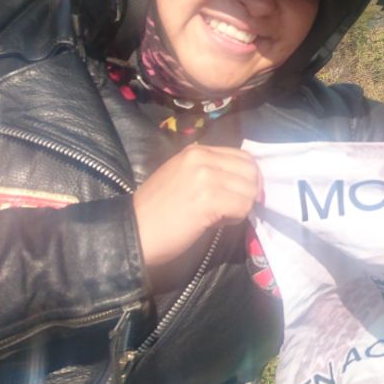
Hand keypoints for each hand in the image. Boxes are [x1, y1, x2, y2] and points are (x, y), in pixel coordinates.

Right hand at [133, 145, 261, 276]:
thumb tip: (244, 181)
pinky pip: (243, 206)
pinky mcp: (209, 199)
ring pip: (250, 190)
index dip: (247, 177)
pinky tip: (216, 223)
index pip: (243, 156)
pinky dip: (236, 218)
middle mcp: (202, 158)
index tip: (238, 193)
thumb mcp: (183, 177)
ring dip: (241, 207)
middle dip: (248, 192)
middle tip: (231, 208)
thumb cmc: (156, 212)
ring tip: (219, 216)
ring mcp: (206, 177)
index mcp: (196, 151)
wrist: (133, 232)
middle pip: (251, 171)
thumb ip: (211, 172)